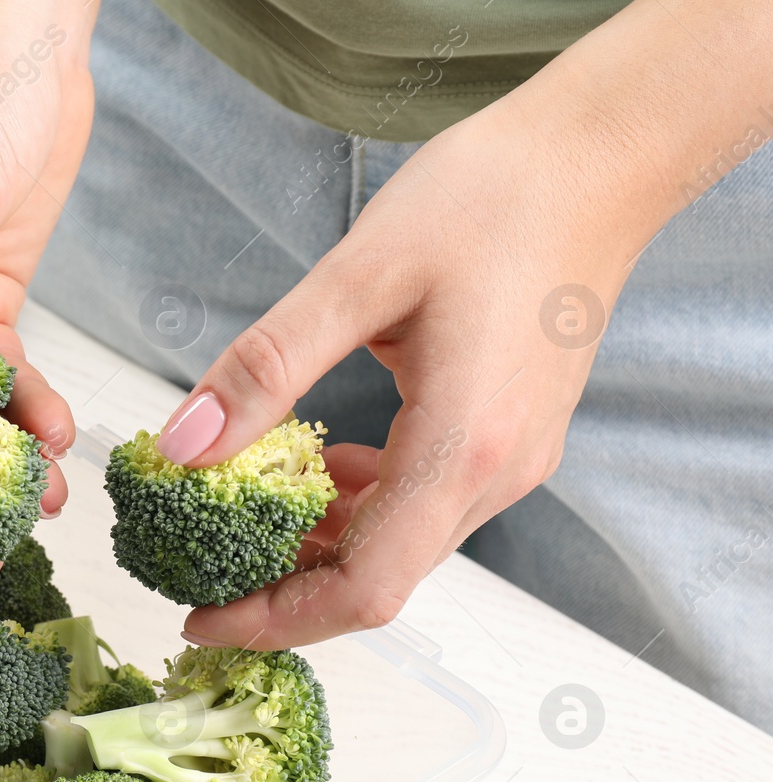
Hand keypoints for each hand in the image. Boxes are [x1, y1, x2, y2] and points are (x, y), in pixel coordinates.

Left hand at [165, 11, 716, 647]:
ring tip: (238, 516)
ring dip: (316, 543)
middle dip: (281, 587)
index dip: (276, 619)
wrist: (597, 161)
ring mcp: (511, 461)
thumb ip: (265, 367)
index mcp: (464, 449)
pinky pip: (420, 499)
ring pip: (397, 542)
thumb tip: (184, 445)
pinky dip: (356, 500)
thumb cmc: (491, 200)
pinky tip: (312, 462)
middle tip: (197, 567)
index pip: (365, 589)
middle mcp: (496, 475)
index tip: (201, 620)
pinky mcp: (507, 436)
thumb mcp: (357, 277)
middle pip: (377, 578)